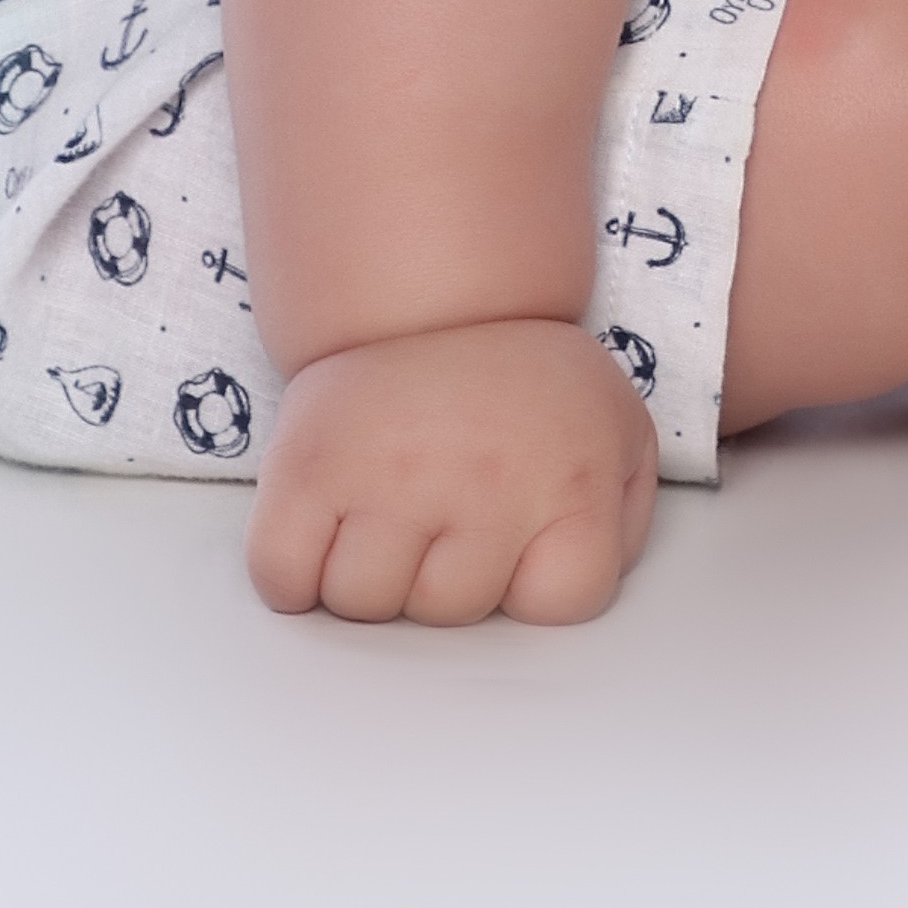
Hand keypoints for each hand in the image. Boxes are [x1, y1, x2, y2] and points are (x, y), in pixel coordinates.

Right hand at [246, 315, 659, 625]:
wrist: (429, 296)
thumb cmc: (520, 383)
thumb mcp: (616, 428)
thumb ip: (624, 514)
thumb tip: (590, 580)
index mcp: (572, 476)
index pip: (563, 602)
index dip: (533, 579)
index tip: (519, 532)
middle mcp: (488, 482)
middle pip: (447, 612)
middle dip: (442, 572)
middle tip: (444, 500)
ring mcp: (393, 477)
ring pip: (363, 604)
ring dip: (368, 572)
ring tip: (388, 504)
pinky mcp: (311, 467)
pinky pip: (282, 579)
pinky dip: (291, 573)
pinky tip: (324, 524)